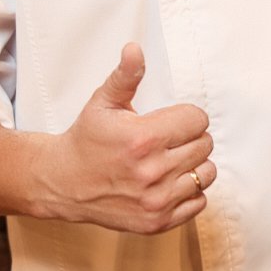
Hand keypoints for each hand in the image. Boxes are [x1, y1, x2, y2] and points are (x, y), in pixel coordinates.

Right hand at [36, 43, 215, 233]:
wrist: (64, 183)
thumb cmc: (86, 140)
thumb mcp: (103, 103)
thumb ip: (125, 77)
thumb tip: (135, 49)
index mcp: (143, 138)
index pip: (198, 119)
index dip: (186, 116)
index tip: (170, 121)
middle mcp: (153, 171)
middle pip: (205, 145)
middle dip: (189, 138)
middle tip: (167, 140)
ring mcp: (157, 200)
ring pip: (206, 173)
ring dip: (193, 165)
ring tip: (170, 160)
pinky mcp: (158, 221)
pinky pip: (199, 202)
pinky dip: (189, 192)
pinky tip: (168, 182)